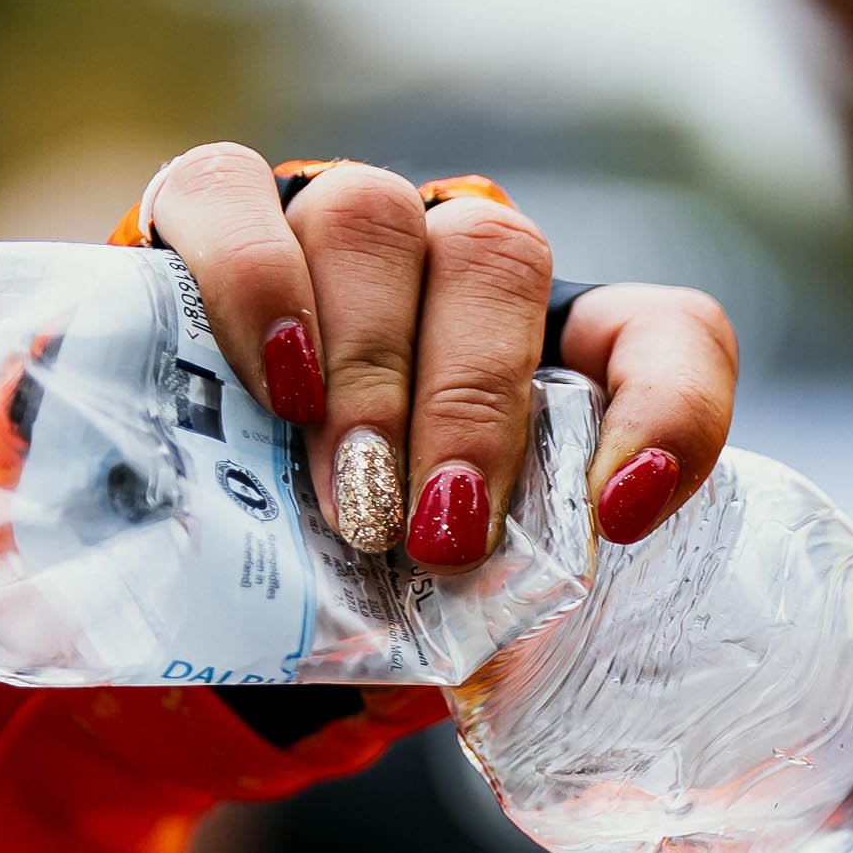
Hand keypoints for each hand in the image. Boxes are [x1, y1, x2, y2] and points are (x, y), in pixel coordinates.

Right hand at [140, 145, 738, 568]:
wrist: (187, 553)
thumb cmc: (338, 580)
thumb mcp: (427, 605)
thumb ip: (474, 604)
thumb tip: (489, 657)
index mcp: (546, 351)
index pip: (661, 332)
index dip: (665, 409)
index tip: (618, 515)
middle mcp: (448, 262)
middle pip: (496, 259)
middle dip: (469, 408)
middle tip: (438, 535)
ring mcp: (331, 221)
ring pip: (374, 219)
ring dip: (366, 369)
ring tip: (345, 495)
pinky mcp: (210, 212)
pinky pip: (231, 194)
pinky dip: (253, 285)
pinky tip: (271, 383)